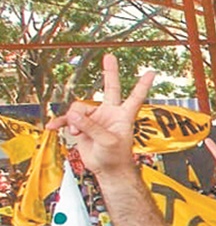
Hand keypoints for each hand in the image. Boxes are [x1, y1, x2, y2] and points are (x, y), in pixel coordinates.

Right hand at [47, 54, 154, 176]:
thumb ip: (91, 127)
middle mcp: (110, 113)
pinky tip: (53, 127)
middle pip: (110, 88)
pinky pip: (68, 119)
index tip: (151, 72)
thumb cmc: (115, 158)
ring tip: (77, 133)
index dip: (142, 85)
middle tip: (110, 56)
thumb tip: (74, 114)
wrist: (107, 169)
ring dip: (75, 120)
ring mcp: (96, 118)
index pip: (135, 97)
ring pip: (80, 107)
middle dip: (109, 72)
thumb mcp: (107, 142)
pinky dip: (61, 122)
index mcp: (123, 116)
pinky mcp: (82, 125)